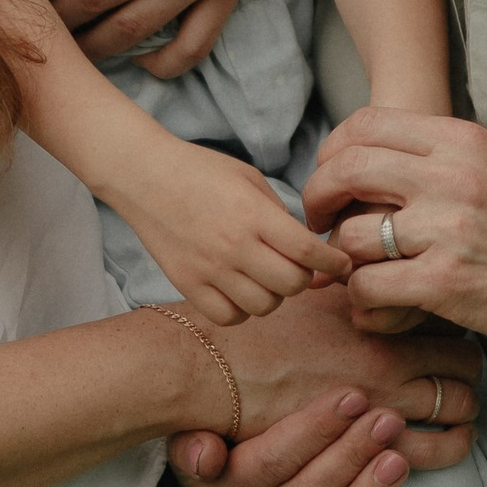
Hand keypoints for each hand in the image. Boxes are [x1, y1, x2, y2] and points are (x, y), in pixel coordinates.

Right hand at [124, 154, 351, 328]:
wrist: (144, 176)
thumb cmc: (200, 170)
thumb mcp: (249, 178)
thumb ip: (279, 214)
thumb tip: (305, 245)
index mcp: (253, 215)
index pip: (308, 252)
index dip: (334, 263)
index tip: (343, 264)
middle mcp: (233, 247)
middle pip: (292, 285)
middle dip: (305, 278)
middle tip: (300, 266)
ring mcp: (209, 270)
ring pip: (264, 306)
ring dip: (275, 295)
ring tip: (267, 276)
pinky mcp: (187, 284)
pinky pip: (230, 317)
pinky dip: (243, 309)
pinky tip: (241, 290)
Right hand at [170, 357, 482, 486]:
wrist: (224, 471)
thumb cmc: (225, 436)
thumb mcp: (199, 429)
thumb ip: (195, 439)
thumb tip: (206, 456)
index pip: (270, 461)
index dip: (315, 430)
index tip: (353, 397)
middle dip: (352, 454)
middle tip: (388, 420)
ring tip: (398, 461)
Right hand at [211, 278, 479, 444]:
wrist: (212, 372)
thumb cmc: (255, 330)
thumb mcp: (308, 293)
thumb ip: (349, 283)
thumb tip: (374, 270)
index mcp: (377, 315)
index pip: (447, 318)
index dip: (455, 326)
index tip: (450, 332)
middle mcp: (389, 357)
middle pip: (464, 363)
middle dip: (468, 371)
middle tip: (463, 375)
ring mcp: (383, 401)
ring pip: (460, 409)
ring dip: (465, 412)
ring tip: (462, 414)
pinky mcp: (368, 444)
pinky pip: (434, 451)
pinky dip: (449, 447)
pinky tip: (446, 443)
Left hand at [306, 110, 486, 350]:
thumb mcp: (485, 164)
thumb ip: (429, 154)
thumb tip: (355, 160)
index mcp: (459, 139)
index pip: (364, 125)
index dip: (332, 151)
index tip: (331, 178)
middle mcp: (451, 176)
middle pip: (345, 169)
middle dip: (318, 198)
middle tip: (320, 222)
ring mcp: (448, 229)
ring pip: (351, 234)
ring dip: (344, 257)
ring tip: (358, 268)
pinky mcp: (445, 281)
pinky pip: (368, 284)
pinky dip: (361, 297)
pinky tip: (376, 301)